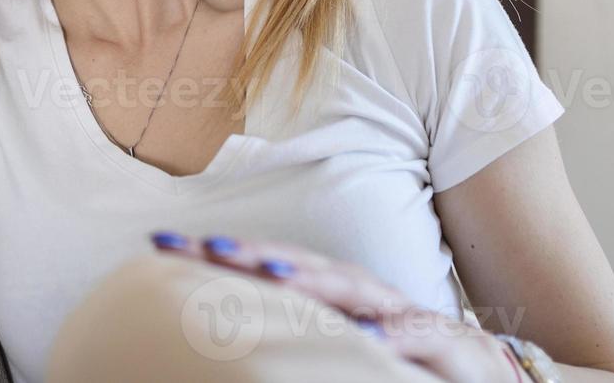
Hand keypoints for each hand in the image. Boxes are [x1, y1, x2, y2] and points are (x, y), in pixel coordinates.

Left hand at [150, 232, 520, 382]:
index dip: (219, 254)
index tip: (159, 245)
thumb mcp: (350, 353)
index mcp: (340, 301)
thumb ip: (298, 335)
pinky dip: (395, 336)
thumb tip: (226, 335)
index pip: (270, 268)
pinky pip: (423, 340)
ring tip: (267, 270)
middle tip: (197, 244)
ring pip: (357, 292)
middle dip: (248, 254)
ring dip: (312, 280)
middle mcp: (370, 301)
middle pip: (301, 267)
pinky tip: (366, 335)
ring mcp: (411, 321)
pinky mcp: (454, 353)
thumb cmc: (416, 368)